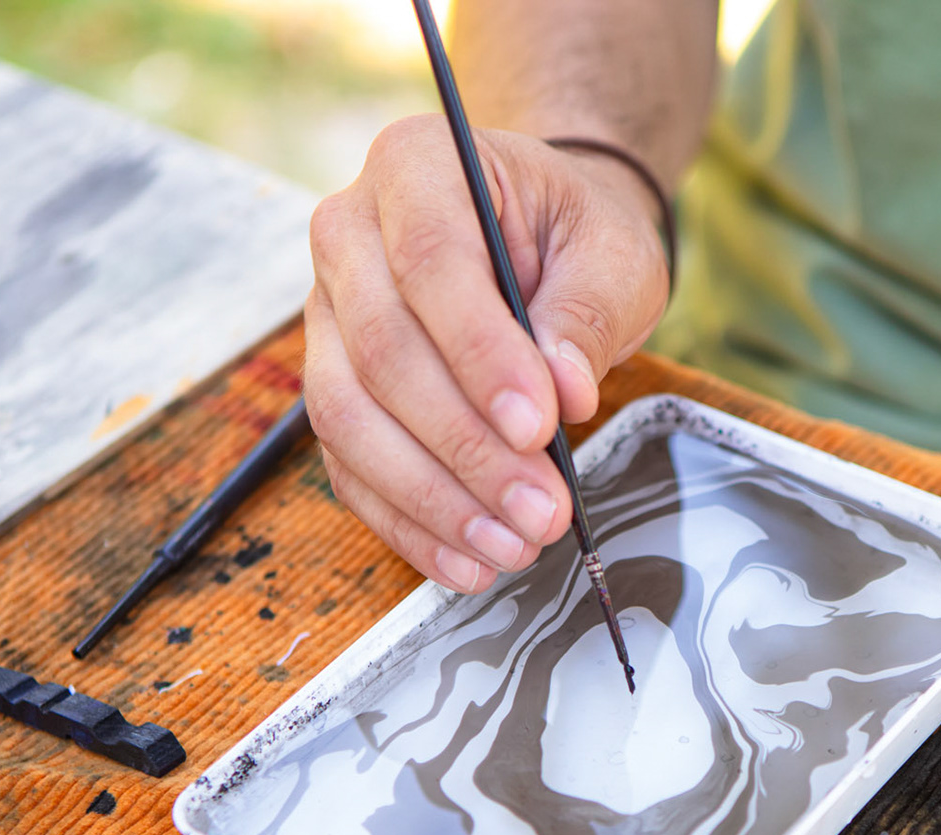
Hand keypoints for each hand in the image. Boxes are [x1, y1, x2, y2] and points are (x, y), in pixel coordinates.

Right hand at [306, 117, 669, 591]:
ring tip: (515, 547)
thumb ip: (588, 314)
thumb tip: (562, 393)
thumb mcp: (614, 254)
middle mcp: (348, 236)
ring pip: (349, 419)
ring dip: (434, 498)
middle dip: (466, 448)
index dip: (480, 353)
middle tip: (544, 511)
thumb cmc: (576, 235)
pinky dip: (409, 523)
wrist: (542, 240)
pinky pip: (350, 466)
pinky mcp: (333, 387)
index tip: (542, 426)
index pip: (429, 262)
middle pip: (382, 352)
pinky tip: (469, 562)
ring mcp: (327, 316)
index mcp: (415, 166)